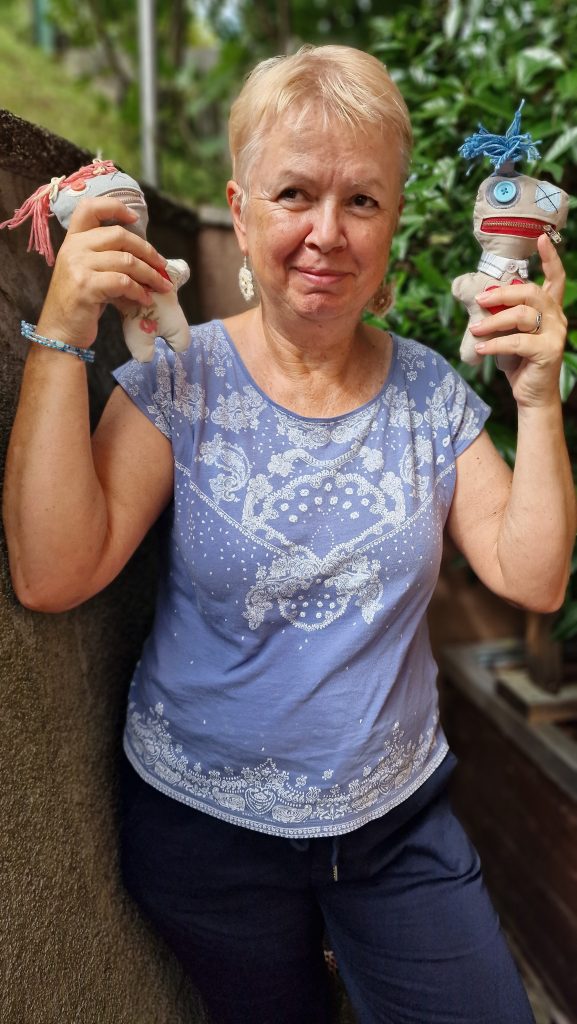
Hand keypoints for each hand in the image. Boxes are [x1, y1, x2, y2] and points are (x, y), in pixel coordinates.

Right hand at [37, 196, 171, 348]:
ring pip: (126, 260)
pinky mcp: (86, 286)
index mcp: (73, 240)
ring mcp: (78, 266)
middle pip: (119, 235)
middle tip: (162, 266)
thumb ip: (106, 257)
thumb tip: (145, 256)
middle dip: (147, 251)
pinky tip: (145, 299)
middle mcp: (73, 248)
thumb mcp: (87, 272)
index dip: (114, 207)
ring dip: (149, 274)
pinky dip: (139, 291)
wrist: (60, 331)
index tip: (134, 217)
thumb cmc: (79, 303)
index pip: (90, 208)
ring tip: (161, 286)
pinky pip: (123, 282)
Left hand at [470, 232, 566, 407]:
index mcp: (550, 310)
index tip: (538, 239)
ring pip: (521, 316)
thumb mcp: (509, 334)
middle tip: (479, 300)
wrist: (531, 395)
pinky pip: (517, 342)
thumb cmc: (519, 363)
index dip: (550, 258)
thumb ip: (503, 315)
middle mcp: (556, 318)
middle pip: (531, 292)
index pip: (556, 278)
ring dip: (493, 320)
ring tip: (474, 328)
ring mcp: (555, 334)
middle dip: (502, 293)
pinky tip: (481, 348)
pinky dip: (495, 344)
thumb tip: (482, 298)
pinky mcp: (548, 351)